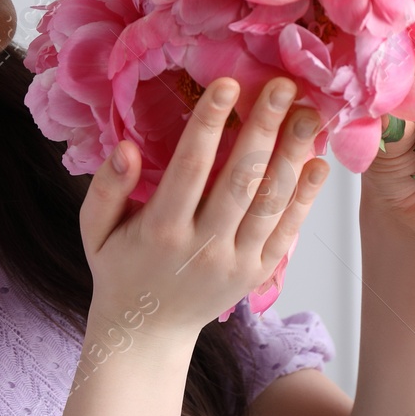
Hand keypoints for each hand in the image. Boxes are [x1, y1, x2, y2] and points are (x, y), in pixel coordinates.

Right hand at [78, 75, 329, 339]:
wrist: (149, 331)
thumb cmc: (120, 267)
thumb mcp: (95, 229)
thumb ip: (106, 187)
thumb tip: (126, 147)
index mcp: (160, 230)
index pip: (189, 168)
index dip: (209, 124)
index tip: (227, 84)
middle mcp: (203, 248)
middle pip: (240, 180)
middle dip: (264, 129)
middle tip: (283, 86)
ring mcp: (236, 263)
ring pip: (271, 203)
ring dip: (293, 155)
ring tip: (310, 114)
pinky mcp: (258, 274)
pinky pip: (287, 231)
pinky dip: (306, 197)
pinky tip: (319, 163)